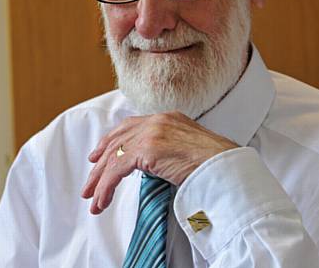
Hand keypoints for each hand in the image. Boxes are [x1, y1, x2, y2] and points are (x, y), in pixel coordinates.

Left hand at [80, 111, 236, 214]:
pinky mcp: (147, 149)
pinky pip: (117, 170)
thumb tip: (155, 163)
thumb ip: (169, 149)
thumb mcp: (190, 148)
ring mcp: (152, 132)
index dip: (111, 141)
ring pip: (114, 156)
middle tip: (90, 181)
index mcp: (168, 118)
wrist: (228, 167)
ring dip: (100, 181)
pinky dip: (107, 187)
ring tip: (93, 199)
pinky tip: (103, 200)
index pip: (130, 126)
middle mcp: (157, 121)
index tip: (99, 154)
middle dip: (100, 162)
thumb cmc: (216, 164)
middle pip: (117, 140)